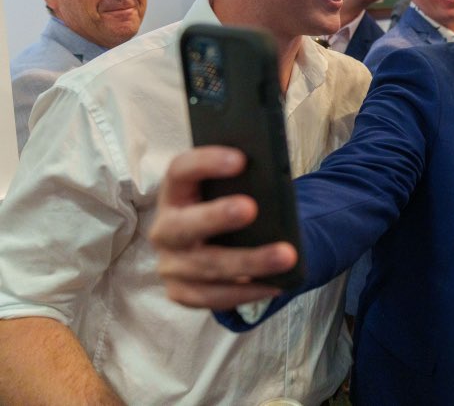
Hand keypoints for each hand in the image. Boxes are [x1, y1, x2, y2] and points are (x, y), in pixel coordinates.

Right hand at [148, 146, 296, 309]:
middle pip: (184, 225)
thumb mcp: (231, 193)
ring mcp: (171, 265)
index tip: (241, 159)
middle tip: (251, 208)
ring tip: (286, 256)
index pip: (180, 171)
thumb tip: (274, 183)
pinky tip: (276, 284)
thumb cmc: (230, 208)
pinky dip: (247, 291)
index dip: (206, 162)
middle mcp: (165, 229)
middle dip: (217, 216)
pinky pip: (214, 297)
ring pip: (207, 266)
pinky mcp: (182, 293)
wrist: (220, 246)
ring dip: (250, 262)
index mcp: (175, 193)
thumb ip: (244, 185)